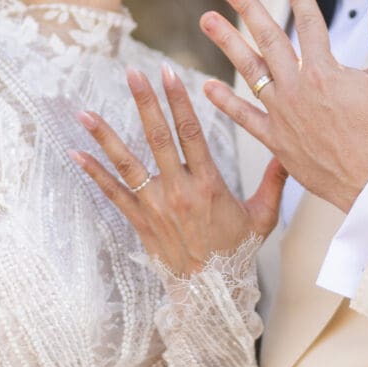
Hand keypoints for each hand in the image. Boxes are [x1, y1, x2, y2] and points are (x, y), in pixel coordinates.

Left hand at [73, 63, 284, 276]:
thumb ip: (275, 182)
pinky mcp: (139, 221)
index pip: (192, 133)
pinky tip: (75, 153)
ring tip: (86, 112)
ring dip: (106, 136)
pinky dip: (94, 173)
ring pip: (127, 164)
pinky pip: (112, 193)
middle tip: (133, 73)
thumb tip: (291, 153)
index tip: (169, 72)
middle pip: (158, 137)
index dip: (179, 100)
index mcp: (208, 184)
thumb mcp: (263, 217)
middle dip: (145, 102)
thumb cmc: (237, 253)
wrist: (210, 293)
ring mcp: (155, 206)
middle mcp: (179, 191)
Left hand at [199, 0, 367, 213]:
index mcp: (325, 72)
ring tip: (207, 20)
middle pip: (269, 39)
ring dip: (227, 43)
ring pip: (249, 71)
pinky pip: (244, 117)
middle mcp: (297, 89)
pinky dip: (225, 102)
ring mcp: (282, 114)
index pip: (309, 23)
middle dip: (248, 8)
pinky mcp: (275, 139)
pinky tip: (207, 86)